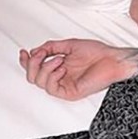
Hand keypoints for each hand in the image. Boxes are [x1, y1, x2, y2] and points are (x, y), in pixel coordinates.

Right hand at [19, 39, 134, 100]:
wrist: (112, 59)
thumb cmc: (98, 53)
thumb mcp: (69, 45)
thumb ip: (51, 47)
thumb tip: (35, 51)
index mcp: (58, 66)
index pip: (36, 68)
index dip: (26, 61)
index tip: (24, 52)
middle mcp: (59, 77)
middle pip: (32, 77)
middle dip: (32, 64)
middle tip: (42, 54)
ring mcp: (64, 85)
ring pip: (39, 82)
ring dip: (45, 68)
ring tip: (58, 60)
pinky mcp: (70, 92)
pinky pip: (51, 88)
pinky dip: (52, 76)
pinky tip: (62, 68)